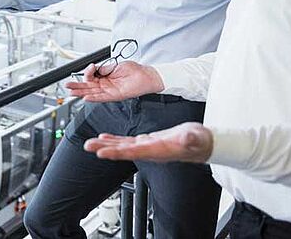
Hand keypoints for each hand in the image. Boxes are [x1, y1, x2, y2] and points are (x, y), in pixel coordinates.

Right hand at [65, 61, 163, 102]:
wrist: (146, 76)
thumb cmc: (134, 70)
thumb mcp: (115, 65)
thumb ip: (104, 68)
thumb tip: (94, 68)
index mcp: (106, 76)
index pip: (91, 77)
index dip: (88, 72)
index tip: (90, 67)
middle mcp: (106, 85)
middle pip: (88, 86)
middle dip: (77, 85)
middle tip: (68, 85)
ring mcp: (110, 91)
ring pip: (92, 92)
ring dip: (81, 92)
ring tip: (71, 92)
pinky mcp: (115, 96)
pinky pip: (102, 98)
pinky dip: (93, 98)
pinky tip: (85, 97)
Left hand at [83, 122, 212, 162]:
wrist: (202, 143)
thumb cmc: (199, 141)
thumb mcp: (195, 137)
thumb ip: (189, 139)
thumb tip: (186, 139)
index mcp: (157, 150)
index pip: (132, 152)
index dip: (116, 152)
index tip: (101, 153)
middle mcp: (149, 151)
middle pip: (122, 151)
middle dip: (104, 149)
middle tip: (88, 146)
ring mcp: (147, 147)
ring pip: (122, 147)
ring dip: (106, 145)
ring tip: (91, 143)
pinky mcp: (147, 142)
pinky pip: (127, 142)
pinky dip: (115, 140)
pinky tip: (105, 138)